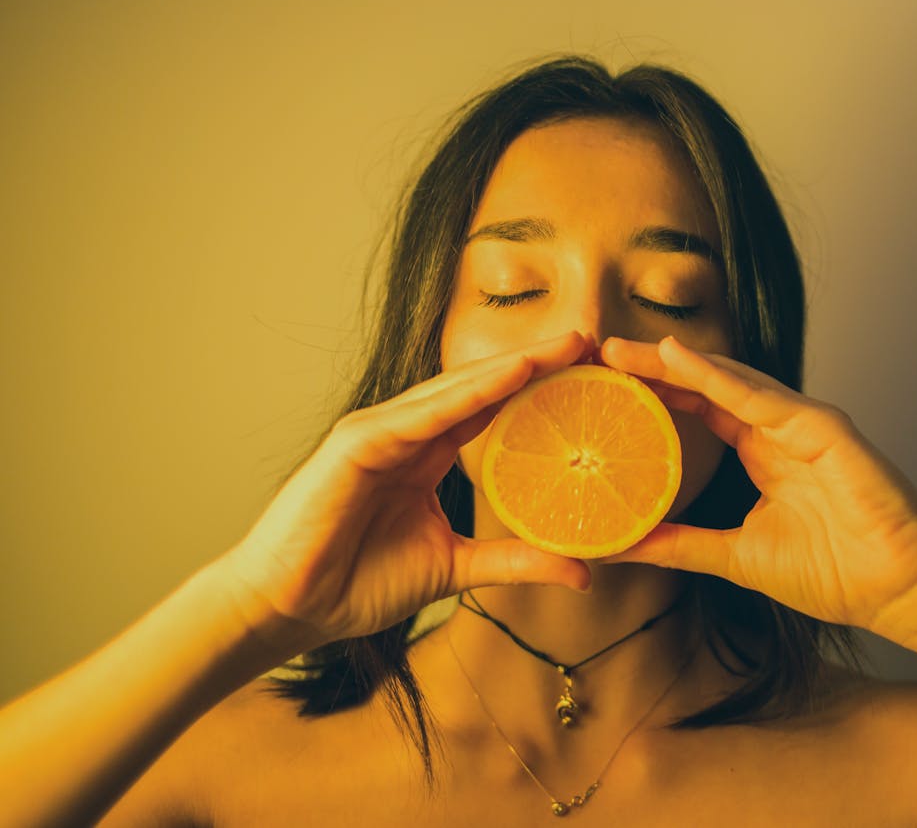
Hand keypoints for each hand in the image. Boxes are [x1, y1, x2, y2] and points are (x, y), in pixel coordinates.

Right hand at [210, 332, 595, 659]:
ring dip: (512, 366)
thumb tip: (584, 574)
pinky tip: (508, 375)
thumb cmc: (357, 583)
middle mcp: (407, 433)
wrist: (291, 609)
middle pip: (482, 389)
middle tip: (591, 340)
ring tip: (564, 346)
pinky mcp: (357, 443)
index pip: (494, 409)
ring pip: (457, 390)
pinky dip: (466, 393)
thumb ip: (516, 561)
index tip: (594, 372)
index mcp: (427, 454)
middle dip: (537, 363)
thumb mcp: (456, 568)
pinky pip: (422, 413)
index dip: (542, 389)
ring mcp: (381, 432)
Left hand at [597, 335, 916, 630]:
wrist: (897, 590)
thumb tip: (620, 545)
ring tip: (625, 351)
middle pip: (705, 385)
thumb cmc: (834, 573)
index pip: (698, 408)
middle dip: (653, 368)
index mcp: (762, 451)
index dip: (653, 393)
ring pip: (728, 379)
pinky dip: (717, 377)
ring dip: (674, 363)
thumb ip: (680, 544)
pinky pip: (761, 398)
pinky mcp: (823, 428)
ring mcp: (801, 423)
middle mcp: (778, 428)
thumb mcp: (734, 557)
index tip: (603, 385)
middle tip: (599, 352)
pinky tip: (677, 359)